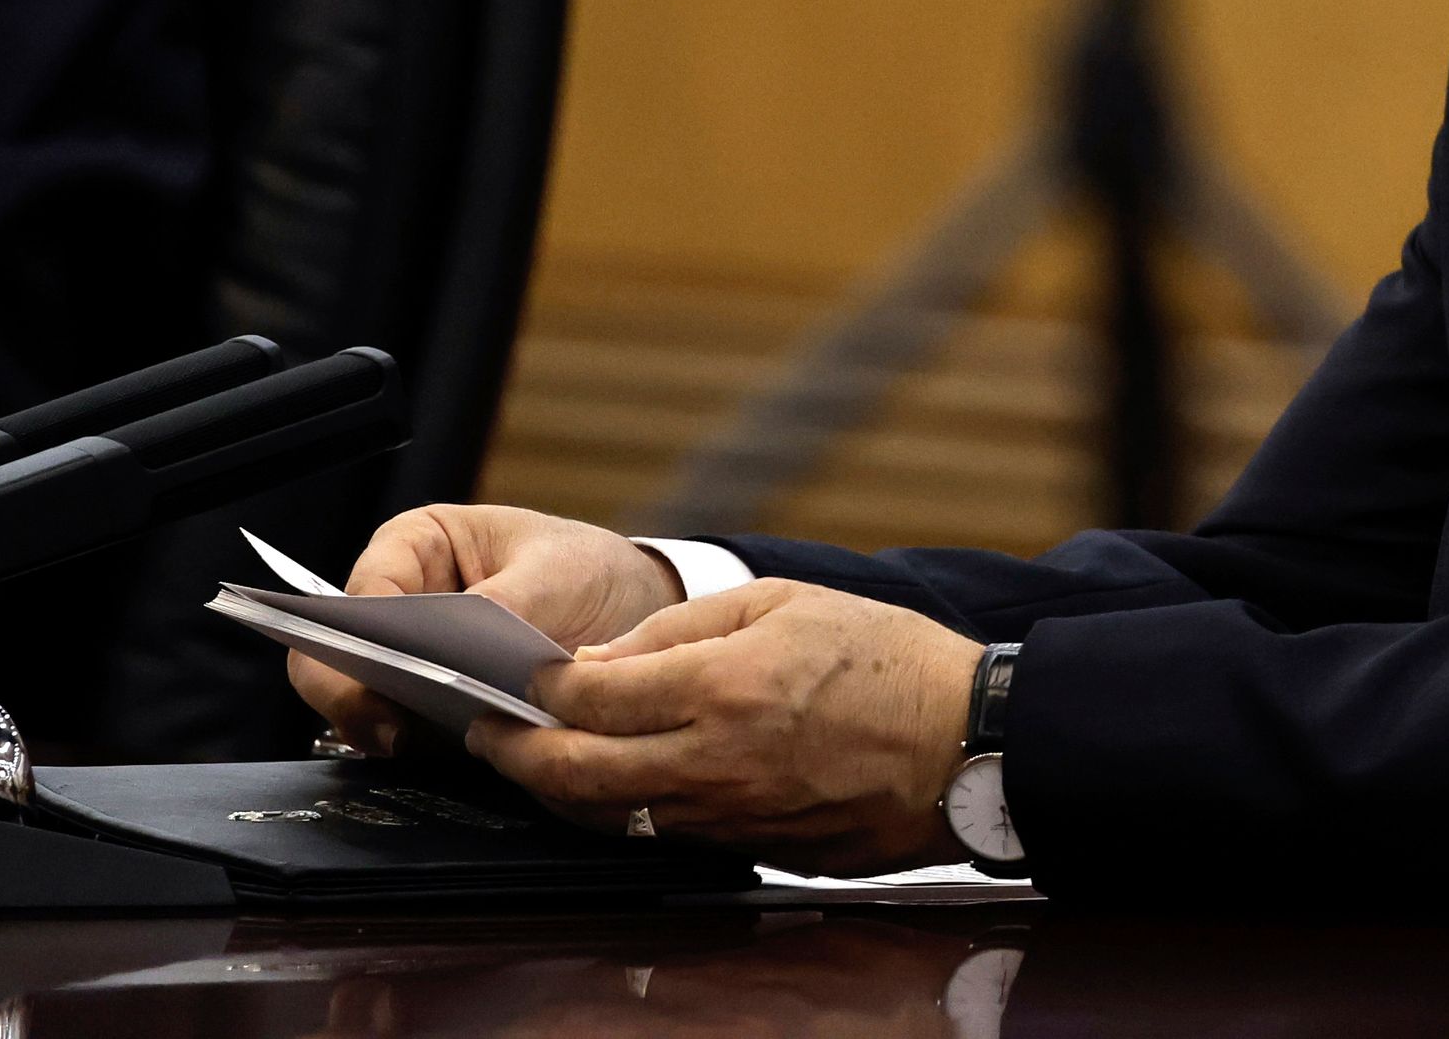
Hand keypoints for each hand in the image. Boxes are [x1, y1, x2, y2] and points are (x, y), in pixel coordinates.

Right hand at [286, 503, 687, 758]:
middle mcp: (396, 606)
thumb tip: (458, 639)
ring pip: (363, 706)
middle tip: (393, 727)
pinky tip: (466, 748)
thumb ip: (506, 601)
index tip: (382, 672)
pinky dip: (428, 749)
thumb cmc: (587, 569)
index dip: (356, 637)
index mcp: (415, 546)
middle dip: (354, 695)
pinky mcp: (432, 711)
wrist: (635, 612)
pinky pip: (408, 738)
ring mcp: (409, 664)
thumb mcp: (558, 571)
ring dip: (394, 726)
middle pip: (335, 659)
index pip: (357, 595)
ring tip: (435, 739)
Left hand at [465, 579, 984, 875]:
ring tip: (533, 759)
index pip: (588, 696)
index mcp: (722, 685)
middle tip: (485, 731)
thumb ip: (682, 626)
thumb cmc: (886, 658)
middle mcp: (713, 759)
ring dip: (557, 789)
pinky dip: (620, 811)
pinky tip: (610, 784)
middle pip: (573, 772)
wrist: (963, 741)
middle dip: (512, 752)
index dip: (537, 687)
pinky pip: (659, 835)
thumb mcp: (784, 600)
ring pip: (606, 815)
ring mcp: (727, 814)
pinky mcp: (747, 849)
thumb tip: (599, 661)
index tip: (514, 675)